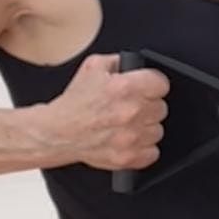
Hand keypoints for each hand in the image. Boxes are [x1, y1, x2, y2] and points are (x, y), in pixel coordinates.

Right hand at [47, 53, 168, 169]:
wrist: (57, 132)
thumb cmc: (74, 103)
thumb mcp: (93, 66)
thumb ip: (119, 61)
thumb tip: (137, 63)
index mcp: (125, 87)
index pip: (162, 84)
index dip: (153, 84)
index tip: (147, 88)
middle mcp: (130, 112)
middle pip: (161, 107)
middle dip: (148, 105)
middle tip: (131, 106)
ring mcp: (130, 138)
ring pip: (158, 130)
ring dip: (146, 127)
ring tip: (129, 124)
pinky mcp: (127, 158)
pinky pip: (152, 152)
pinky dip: (144, 148)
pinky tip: (130, 139)